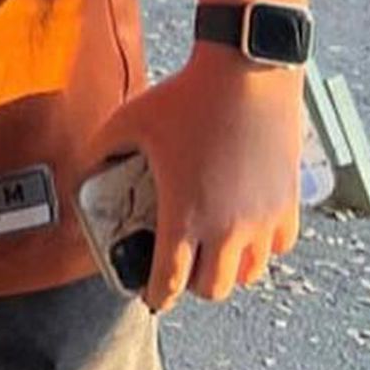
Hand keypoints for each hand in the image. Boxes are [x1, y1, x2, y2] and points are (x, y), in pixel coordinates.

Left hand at [91, 44, 302, 312]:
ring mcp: (262, 218)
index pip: (171, 281)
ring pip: (249, 273)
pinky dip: (262, 247)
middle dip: (193, 286)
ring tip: (212, 252)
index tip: (150, 297)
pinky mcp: (288, 203)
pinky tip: (247, 231)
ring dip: (228, 269)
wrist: (245, 73)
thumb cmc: (185, 96)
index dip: (157, 296)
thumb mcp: (127, 121)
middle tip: (181, 269)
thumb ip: (99, 153)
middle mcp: (227, 227)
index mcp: (184, 214)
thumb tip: (81, 172)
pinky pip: (278, 246)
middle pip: (213, 289)